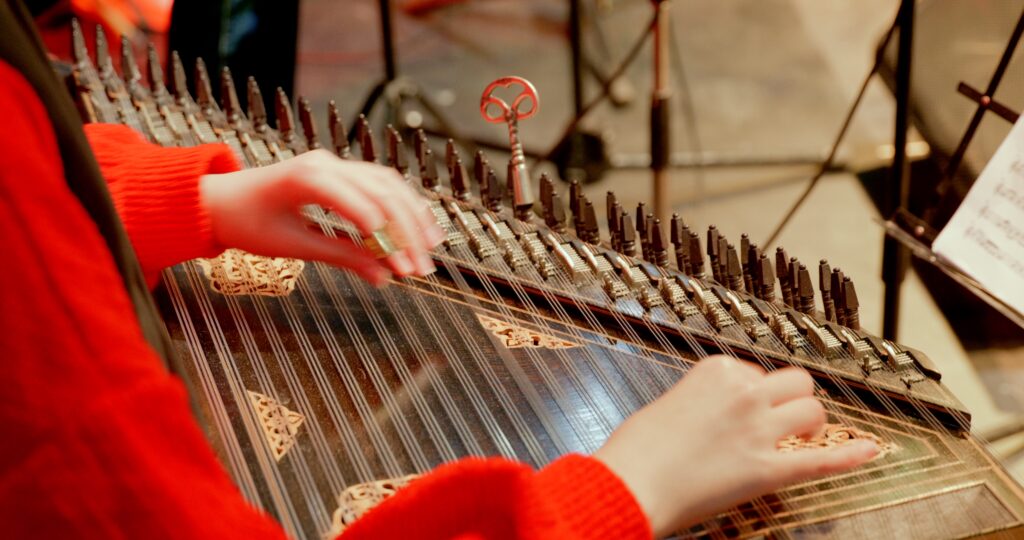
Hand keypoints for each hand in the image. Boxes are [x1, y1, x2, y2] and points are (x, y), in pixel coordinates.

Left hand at [200, 150, 445, 284]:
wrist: (218, 200)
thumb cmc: (246, 222)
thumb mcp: (292, 246)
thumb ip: (341, 258)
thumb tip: (383, 278)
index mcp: (309, 177)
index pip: (363, 208)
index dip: (388, 240)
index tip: (405, 269)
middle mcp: (326, 163)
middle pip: (384, 193)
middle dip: (408, 231)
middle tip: (424, 266)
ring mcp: (334, 163)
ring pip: (388, 184)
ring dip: (412, 215)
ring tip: (432, 245)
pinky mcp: (340, 170)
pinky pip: (379, 182)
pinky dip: (401, 204)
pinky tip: (417, 225)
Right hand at [593, 355, 877, 535]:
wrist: (629, 482)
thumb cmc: (637, 448)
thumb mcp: (669, 404)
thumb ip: (703, 399)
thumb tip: (718, 412)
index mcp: (716, 371)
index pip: (756, 371)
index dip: (754, 392)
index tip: (745, 408)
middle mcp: (744, 394)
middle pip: (795, 383)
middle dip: (793, 399)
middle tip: (785, 418)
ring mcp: (759, 431)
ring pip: (812, 412)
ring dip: (810, 425)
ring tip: (802, 438)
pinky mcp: (767, 470)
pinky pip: (820, 461)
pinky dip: (849, 456)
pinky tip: (869, 451)